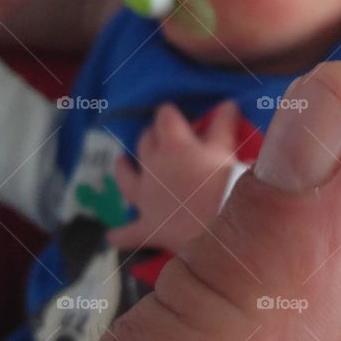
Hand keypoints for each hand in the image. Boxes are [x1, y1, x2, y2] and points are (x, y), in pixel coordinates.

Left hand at [108, 101, 242, 253]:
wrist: (221, 232)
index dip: (172, 114)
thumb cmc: (228, 186)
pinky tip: (112, 237)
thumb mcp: (228, 151)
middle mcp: (153, 165)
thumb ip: (224, 125)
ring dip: (123, 168)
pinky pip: (128, 232)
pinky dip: (120, 235)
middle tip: (167, 138)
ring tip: (121, 162)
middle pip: (145, 141)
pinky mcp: (149, 227)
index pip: (166, 116)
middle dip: (153, 136)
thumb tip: (228, 103)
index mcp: (174, 144)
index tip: (185, 118)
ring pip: (125, 177)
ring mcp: (146, 197)